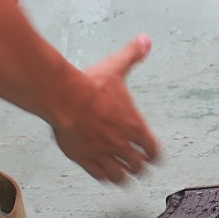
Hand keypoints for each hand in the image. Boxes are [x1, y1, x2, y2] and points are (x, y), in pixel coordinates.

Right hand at [50, 35, 159, 183]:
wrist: (63, 97)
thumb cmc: (90, 85)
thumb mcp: (116, 67)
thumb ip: (133, 55)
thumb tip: (145, 40)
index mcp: (134, 126)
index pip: (153, 151)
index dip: (154, 155)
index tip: (153, 156)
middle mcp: (122, 144)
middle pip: (138, 166)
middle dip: (139, 166)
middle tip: (139, 167)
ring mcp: (104, 153)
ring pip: (121, 175)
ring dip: (124, 176)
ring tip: (124, 176)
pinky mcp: (85, 159)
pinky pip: (100, 176)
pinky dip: (105, 177)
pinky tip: (105, 175)